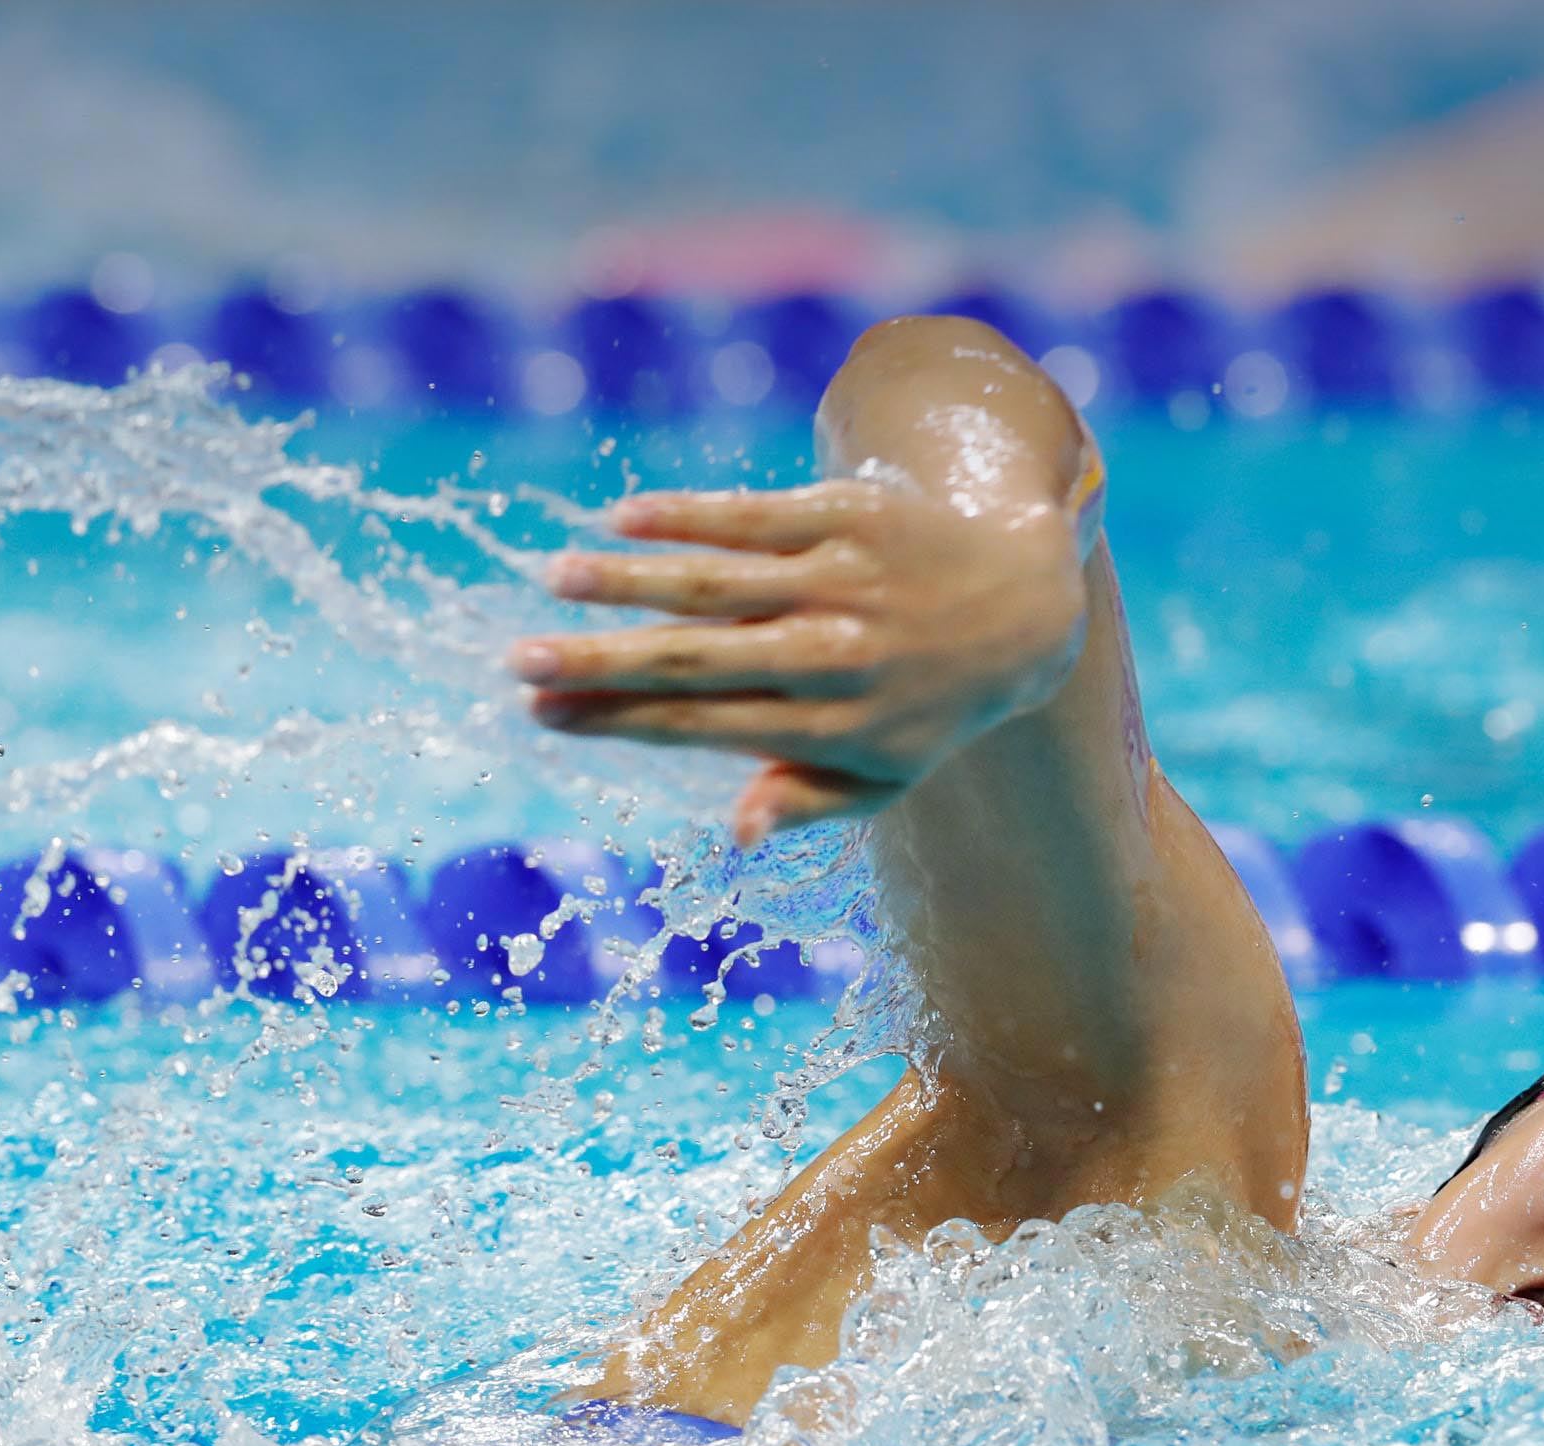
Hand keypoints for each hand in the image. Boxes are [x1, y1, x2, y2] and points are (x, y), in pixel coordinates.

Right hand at [514, 476, 1088, 843]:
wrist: (1024, 604)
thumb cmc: (931, 701)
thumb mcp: (887, 774)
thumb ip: (807, 802)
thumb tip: (734, 832)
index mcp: (832, 726)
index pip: (703, 724)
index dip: (619, 719)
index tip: (544, 712)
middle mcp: (834, 656)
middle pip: (698, 660)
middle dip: (602, 661)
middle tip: (519, 660)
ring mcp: (843, 581)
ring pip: (718, 581)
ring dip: (628, 581)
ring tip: (555, 580)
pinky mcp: (852, 515)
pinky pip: (755, 514)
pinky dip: (686, 516)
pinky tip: (621, 519)